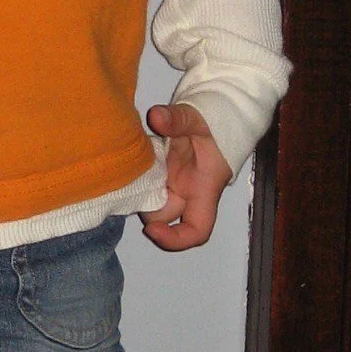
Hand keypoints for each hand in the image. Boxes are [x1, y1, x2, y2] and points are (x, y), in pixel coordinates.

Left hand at [138, 102, 231, 250]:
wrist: (219, 111)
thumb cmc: (217, 121)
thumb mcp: (198, 118)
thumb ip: (178, 118)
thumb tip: (156, 116)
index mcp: (204, 188)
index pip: (196, 230)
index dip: (175, 239)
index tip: (151, 230)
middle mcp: (188, 191)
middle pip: (163, 216)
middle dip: (146, 205)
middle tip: (134, 179)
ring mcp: (174, 182)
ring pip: (151, 199)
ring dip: (139, 187)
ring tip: (132, 166)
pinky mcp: (164, 171)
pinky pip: (146, 181)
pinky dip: (137, 174)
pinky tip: (131, 158)